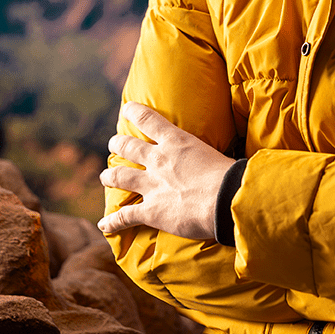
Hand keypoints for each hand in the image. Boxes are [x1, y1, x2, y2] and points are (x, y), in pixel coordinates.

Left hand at [98, 102, 234, 239]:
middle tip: (114, 143)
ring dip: (109, 176)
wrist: (225, 199)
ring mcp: (152, 185)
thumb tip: (221, 155)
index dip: (135, 112)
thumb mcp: (217, 152)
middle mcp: (159, 160)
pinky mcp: (150, 211)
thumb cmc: (229, 174)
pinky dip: (112, 221)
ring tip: (105, 176)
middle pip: (129, 147)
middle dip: (118, 144)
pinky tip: (104, 225)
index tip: (127, 108)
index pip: (149, 120)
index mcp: (177, 141)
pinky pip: (124, 216)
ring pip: (119, 176)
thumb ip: (208, 153)